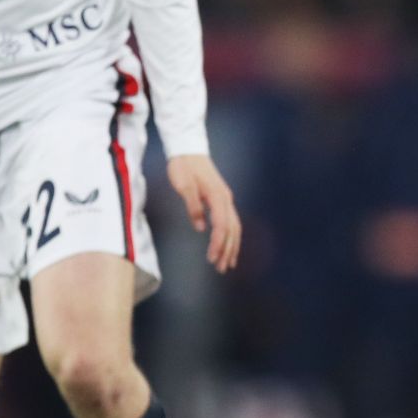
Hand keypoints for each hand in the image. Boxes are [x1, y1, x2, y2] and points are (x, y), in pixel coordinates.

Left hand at [165, 154, 242, 272]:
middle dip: (228, 250)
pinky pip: (231, 221)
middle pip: (232, 229)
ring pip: (235, 226)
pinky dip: (231, 236)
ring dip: (232, 246)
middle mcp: (226, 198)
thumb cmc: (183, 166)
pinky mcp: (222, 198)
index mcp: (217, 196)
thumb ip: (193, 206)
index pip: (222, 226)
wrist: (187, 148)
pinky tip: (226, 246)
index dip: (218, 244)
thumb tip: (201, 227)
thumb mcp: (183, 185)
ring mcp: (226, 198)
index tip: (212, 259)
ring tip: (227, 264)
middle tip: (222, 269)